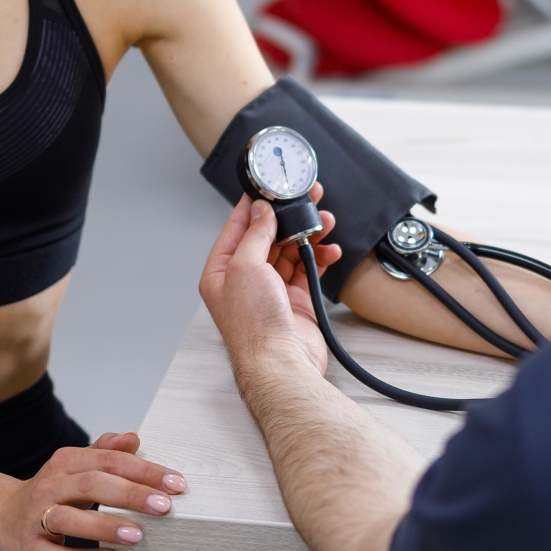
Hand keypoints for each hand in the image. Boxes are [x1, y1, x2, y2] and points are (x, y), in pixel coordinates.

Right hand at [0, 430, 187, 550]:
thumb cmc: (48, 493)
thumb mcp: (73, 467)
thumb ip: (104, 451)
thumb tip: (134, 436)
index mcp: (66, 463)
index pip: (109, 461)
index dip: (144, 471)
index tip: (175, 483)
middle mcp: (49, 486)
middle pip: (92, 484)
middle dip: (131, 494)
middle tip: (164, 506)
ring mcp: (37, 518)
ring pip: (71, 519)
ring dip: (107, 526)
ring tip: (139, 535)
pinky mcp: (30, 548)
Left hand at [199, 189, 340, 377]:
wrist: (281, 364)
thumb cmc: (253, 327)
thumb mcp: (245, 268)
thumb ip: (254, 235)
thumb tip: (261, 211)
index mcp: (221, 272)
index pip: (236, 228)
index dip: (252, 206)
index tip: (267, 186)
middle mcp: (244, 280)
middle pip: (267, 237)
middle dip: (288, 217)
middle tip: (306, 197)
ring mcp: (270, 291)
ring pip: (290, 251)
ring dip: (308, 235)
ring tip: (325, 221)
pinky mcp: (295, 301)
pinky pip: (308, 270)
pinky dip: (319, 257)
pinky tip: (330, 250)